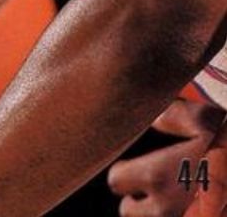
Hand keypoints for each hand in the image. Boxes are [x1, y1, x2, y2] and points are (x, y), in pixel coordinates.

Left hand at [108, 100, 224, 216]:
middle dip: (139, 202)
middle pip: (129, 213)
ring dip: (156, 216)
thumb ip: (170, 116)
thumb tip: (150, 115)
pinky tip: (194, 206)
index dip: (126, 173)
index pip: (117, 180)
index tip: (137, 168)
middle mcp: (164, 209)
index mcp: (157, 175)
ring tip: (177, 200)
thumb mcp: (205, 120)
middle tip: (158, 188)